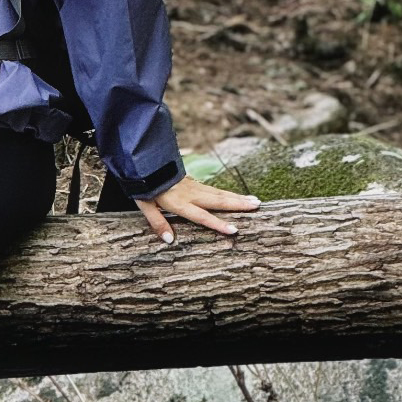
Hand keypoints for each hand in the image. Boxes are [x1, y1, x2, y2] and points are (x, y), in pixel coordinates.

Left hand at [135, 174, 259, 243]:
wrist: (143, 161)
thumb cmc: (144, 186)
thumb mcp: (146, 205)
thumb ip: (158, 223)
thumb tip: (170, 240)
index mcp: (179, 202)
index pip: (201, 216)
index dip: (218, 224)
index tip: (234, 230)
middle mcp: (191, 194)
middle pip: (218, 200)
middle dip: (239, 204)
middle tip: (257, 206)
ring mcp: (194, 186)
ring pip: (219, 193)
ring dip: (238, 198)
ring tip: (255, 201)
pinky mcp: (193, 182)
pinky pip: (214, 190)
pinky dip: (228, 194)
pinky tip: (237, 196)